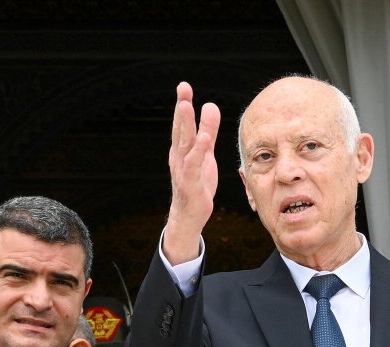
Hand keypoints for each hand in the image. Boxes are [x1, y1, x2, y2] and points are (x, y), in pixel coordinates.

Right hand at [164, 81, 220, 264]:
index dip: (183, 105)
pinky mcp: (190, 183)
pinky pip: (193, 165)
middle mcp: (178, 157)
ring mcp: (182, 170)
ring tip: (187, 106)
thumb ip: (208, 131)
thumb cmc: (197, 183)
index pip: (182, 124)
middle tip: (183, 88)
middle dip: (182, 108)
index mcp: (181, 149)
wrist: (189, 216)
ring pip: (184, 144)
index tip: (184, 86)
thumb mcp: (206, 154)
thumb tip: (210, 105)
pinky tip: (203, 139)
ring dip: (184, 125)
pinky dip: (197, 151)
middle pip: (180, 129)